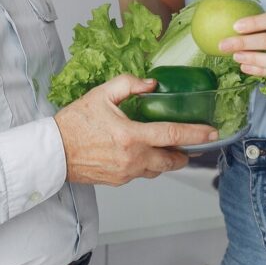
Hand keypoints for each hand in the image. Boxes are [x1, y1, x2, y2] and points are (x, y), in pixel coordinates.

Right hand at [54, 74, 218, 185]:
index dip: (196, 134)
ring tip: (170, 149)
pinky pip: (142, 174)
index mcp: (130, 136)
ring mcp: (126, 173)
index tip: (211, 132)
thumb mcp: (101, 94)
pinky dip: (149, 165)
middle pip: (171, 161)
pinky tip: (144, 153)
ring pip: (158, 170)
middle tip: (194, 144)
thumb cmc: (74, 123)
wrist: (54, 152)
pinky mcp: (119, 181)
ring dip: (167, 160)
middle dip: (186, 154)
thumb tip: (151, 84)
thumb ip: (129, 84)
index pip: (172, 136)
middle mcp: (132, 158)